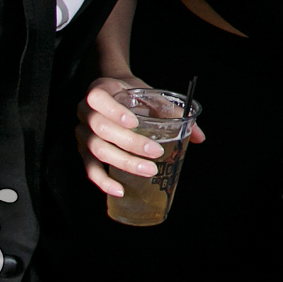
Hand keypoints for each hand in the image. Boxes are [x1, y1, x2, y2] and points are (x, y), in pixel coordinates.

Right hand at [78, 74, 204, 196]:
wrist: (114, 93)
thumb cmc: (132, 94)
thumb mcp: (149, 95)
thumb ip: (172, 112)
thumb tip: (199, 136)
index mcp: (100, 91)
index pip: (98, 99)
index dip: (114, 111)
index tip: (134, 122)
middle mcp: (85, 112)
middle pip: (101, 129)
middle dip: (130, 142)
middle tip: (156, 152)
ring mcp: (82, 133)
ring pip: (97, 150)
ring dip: (124, 162)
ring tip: (148, 170)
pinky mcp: (83, 151)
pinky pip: (89, 169)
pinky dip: (103, 181)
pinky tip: (119, 190)